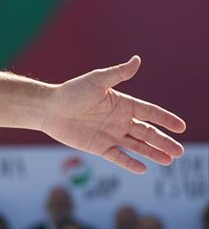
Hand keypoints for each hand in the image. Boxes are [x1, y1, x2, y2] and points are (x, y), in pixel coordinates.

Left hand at [39, 56, 184, 173]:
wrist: (48, 108)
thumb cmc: (71, 91)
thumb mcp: (96, 80)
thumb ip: (118, 73)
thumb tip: (137, 59)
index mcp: (122, 104)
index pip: (150, 112)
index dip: (165, 119)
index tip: (181, 127)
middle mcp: (119, 120)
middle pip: (147, 133)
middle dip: (164, 142)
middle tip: (180, 151)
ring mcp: (110, 134)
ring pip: (137, 146)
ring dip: (153, 153)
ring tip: (169, 160)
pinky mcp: (99, 147)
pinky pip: (118, 157)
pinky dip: (130, 163)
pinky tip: (143, 169)